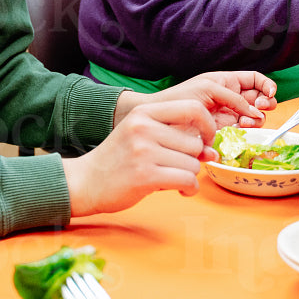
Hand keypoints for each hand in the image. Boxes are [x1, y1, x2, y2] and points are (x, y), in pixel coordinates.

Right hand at [65, 98, 216, 214]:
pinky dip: (189, 189)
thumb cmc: (117, 160)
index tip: (205, 140)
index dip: (208, 125)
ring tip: (171, 178)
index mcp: (143, 112)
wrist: (85, 182)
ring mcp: (144, 151)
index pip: (193, 108)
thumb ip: (176, 139)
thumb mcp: (142, 137)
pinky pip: (187, 181)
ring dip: (189, 176)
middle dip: (192, 159)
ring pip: (193, 164)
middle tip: (176, 167)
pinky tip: (179, 191)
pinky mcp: (145, 175)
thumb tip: (213, 153)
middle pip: (195, 143)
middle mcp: (144, 127)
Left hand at [136, 72, 277, 128]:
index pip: (256, 80)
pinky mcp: (225, 129)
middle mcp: (231, 97)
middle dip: (266, 102)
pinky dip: (248, 127)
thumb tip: (256, 111)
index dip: (267, 85)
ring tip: (247, 120)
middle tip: (259, 106)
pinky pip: (244, 128)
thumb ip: (234, 97)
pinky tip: (242, 126)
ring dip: (258, 117)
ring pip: (256, 115)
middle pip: (261, 98)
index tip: (269, 93)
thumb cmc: (181, 96)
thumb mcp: (209, 88)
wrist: (163, 117)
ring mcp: (229, 113)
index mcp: (228, 82)